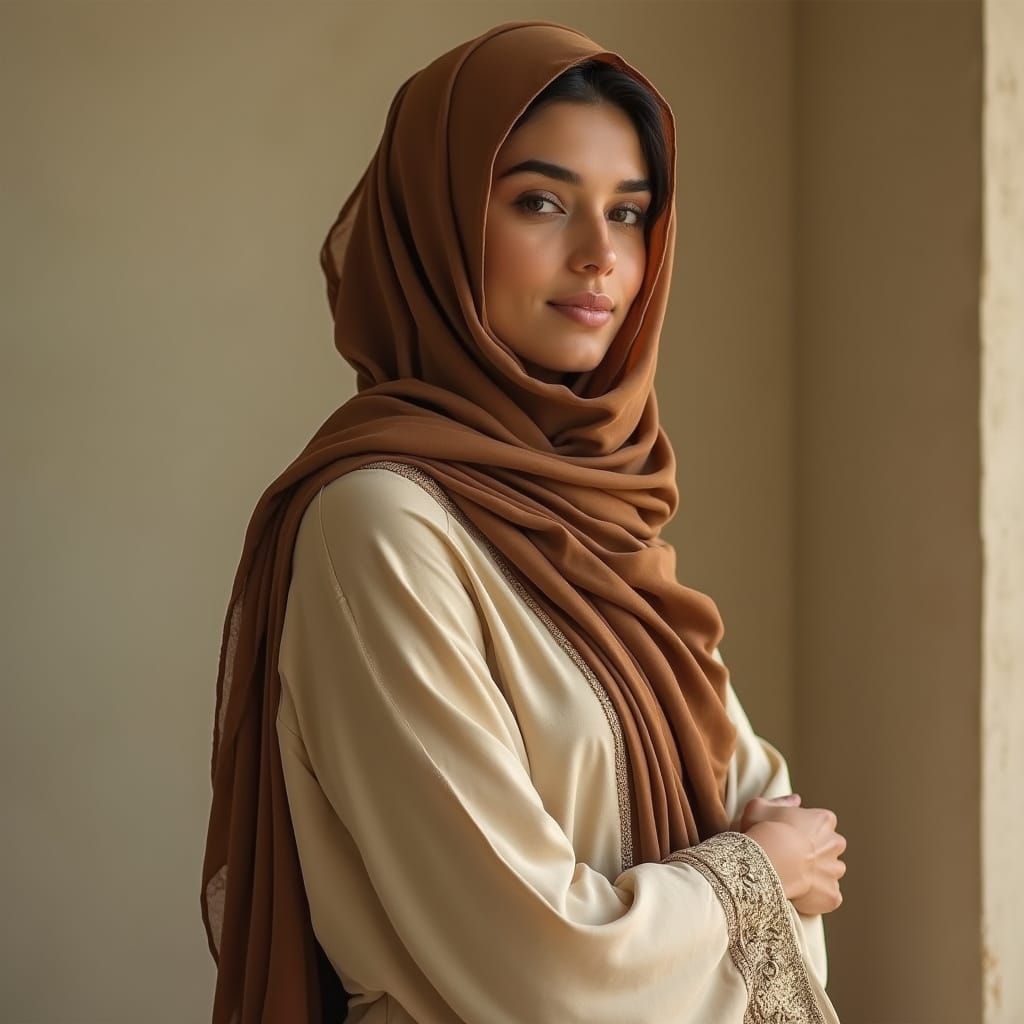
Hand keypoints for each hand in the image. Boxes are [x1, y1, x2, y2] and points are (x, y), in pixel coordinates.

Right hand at [737, 794, 846, 915]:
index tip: (790, 835)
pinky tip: (801, 894)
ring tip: (796, 877)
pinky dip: (818, 896)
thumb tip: (797, 799)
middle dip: (818, 851)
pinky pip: (828, 896)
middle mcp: (835, 843)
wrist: (768, 861)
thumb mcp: (761, 806)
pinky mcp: (832, 895)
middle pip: (830, 847)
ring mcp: (835, 871)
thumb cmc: (763, 830)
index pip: (822, 822)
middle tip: (794, 856)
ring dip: (819, 874)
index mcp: (824, 820)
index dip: (806, 829)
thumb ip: (781, 801)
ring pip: (831, 872)